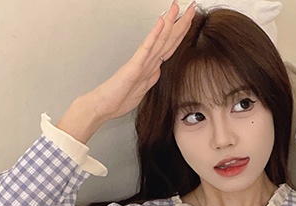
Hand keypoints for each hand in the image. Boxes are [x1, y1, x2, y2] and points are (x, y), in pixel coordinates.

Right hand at [57, 1, 195, 141]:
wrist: (103, 106)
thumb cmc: (118, 99)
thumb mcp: (141, 90)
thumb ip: (150, 78)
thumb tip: (158, 70)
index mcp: (151, 67)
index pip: (170, 47)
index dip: (181, 34)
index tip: (190, 21)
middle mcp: (148, 62)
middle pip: (168, 40)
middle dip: (182, 23)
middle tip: (192, 7)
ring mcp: (142, 62)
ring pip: (160, 40)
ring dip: (170, 22)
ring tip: (177, 7)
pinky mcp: (134, 66)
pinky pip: (147, 48)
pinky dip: (155, 34)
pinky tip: (161, 22)